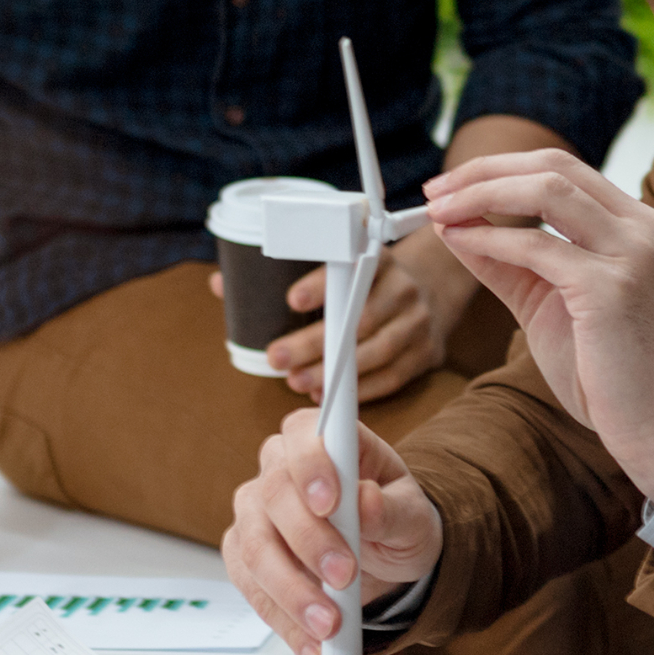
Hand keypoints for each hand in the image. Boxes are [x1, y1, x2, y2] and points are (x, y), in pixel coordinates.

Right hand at [222, 409, 445, 654]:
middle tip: (344, 579)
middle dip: (309, 543)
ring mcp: (255, 512)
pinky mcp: (245, 555)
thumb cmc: (393, 520)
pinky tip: (311, 645)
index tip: (331, 501)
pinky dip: (283, 621)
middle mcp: (279, 468)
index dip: (311, 465)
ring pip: (255, 548)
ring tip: (329, 625)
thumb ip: (391, 509)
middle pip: (274, 496)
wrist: (383, 558)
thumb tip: (367, 502)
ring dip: (292, 592)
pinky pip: (251, 589)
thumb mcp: (413, 515)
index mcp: (323, 440)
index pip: (303, 434)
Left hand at [253, 230, 470, 402]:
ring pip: (377, 351)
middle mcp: (403, 287)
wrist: (432, 288)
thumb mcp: (338, 261)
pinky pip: (394, 376)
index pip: (352, 267)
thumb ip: (281, 273)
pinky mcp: (427, 352)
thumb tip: (220, 285)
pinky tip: (329, 395)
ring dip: (334, 373)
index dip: (322, 285)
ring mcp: (418, 322)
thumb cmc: (366, 280)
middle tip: (277, 358)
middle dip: (315, 343)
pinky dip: (361, 390)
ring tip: (297, 382)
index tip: (292, 301)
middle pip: (360, 319)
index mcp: (377, 259)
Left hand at [416, 149, 653, 498]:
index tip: (453, 186)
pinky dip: (492, 238)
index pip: (563, 169)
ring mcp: (631, 254)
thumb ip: (509, 263)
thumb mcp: (552, 304)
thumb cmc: (614, 374)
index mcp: (636, 225)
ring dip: (482, 193)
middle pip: (554, 166)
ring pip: (547, 190)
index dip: (501, 169)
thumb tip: (456, 227)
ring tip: (439, 210)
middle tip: (434, 191)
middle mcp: (641, 228)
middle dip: (485, 171)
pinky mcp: (612, 288)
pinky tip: (461, 241)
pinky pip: (538, 247)